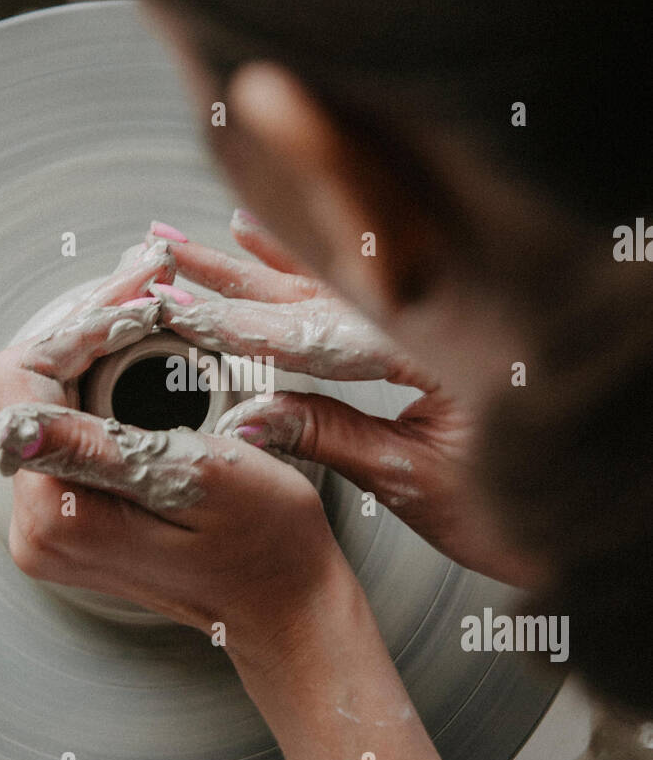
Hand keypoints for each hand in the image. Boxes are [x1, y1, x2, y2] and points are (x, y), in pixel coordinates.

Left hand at [0, 237, 349, 665]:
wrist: (286, 602)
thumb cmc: (264, 545)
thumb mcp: (194, 477)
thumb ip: (100, 448)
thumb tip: (19, 422)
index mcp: (58, 515)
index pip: (24, 379)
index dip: (83, 321)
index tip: (141, 291)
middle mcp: (37, 527)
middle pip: (30, 385)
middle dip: (91, 323)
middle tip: (149, 277)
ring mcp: (49, 525)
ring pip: (47, 399)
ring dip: (96, 345)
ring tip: (149, 300)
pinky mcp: (71, 516)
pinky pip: (67, 427)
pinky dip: (102, 380)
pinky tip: (141, 347)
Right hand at [147, 212, 544, 588]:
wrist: (587, 520)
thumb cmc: (518, 510)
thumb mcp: (412, 481)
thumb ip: (330, 438)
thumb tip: (248, 421)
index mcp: (440, 350)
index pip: (320, 327)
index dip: (246, 319)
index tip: (188, 308)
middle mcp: (443, 317)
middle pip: (323, 288)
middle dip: (240, 274)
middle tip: (172, 252)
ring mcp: (444, 318)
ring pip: (341, 283)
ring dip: (268, 263)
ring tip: (208, 240)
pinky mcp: (442, 330)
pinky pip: (368, 295)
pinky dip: (320, 277)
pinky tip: (279, 255)